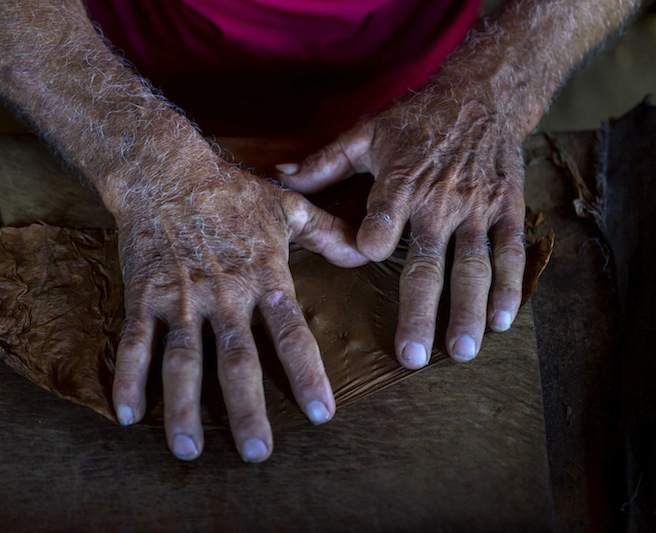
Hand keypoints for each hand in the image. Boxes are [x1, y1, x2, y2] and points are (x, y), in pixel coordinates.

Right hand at [109, 155, 366, 461]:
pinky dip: (130, 377)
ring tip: (188, 450)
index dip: (307, 374)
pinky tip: (129, 415)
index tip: (321, 414)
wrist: (166, 170)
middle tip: (257, 452)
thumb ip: (327, 234)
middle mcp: (223, 294)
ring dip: (183, 408)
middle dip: (247, 409)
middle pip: (236, 360)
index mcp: (263, 277)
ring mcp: (180, 297)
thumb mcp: (286, 207)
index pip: (290, 334)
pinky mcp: (143, 295)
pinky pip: (135, 342)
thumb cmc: (230, 191)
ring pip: (182, 360)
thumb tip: (365, 254)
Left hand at [278, 83, 526, 369]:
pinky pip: (508, 251)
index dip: (373, 240)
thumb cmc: (416, 122)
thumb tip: (281, 177)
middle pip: (427, 261)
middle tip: (412, 356)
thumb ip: (325, 162)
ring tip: (460, 351)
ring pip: (472, 265)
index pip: (382, 220)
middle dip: (420, 311)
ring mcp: (477, 208)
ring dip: (467, 310)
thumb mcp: (367, 135)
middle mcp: (439, 201)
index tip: (366, 255)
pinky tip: (501, 321)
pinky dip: (507, 286)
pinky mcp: (506, 208)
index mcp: (401, 183)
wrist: (482, 96)